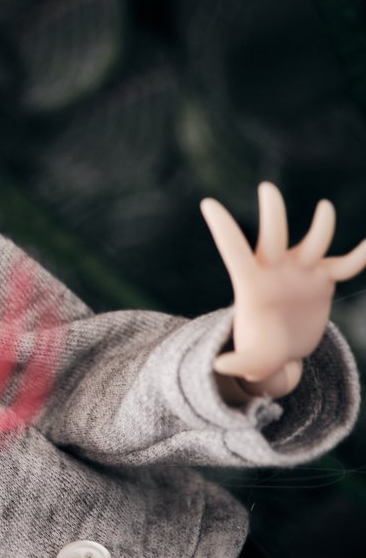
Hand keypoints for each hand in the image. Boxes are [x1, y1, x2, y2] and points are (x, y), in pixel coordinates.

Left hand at [200, 183, 365, 399]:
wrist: (281, 350)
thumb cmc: (259, 351)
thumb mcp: (251, 360)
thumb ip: (240, 364)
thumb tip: (219, 368)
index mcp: (250, 283)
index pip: (233, 250)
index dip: (223, 228)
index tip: (207, 204)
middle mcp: (275, 269)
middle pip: (273, 236)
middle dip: (272, 214)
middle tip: (266, 189)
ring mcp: (301, 271)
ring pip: (314, 242)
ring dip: (321, 226)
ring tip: (324, 208)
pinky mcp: (323, 278)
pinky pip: (347, 263)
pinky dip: (361, 255)